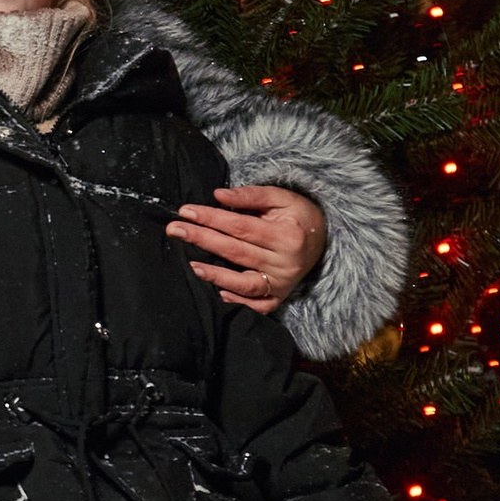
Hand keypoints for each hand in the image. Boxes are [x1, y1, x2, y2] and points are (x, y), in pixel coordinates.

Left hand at [167, 184, 326, 312]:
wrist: (325, 238)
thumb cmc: (298, 214)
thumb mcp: (282, 197)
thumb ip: (251, 195)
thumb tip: (218, 195)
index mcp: (287, 235)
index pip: (240, 226)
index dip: (211, 218)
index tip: (185, 211)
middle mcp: (286, 262)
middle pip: (236, 252)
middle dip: (202, 239)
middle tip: (174, 230)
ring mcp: (283, 283)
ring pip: (245, 282)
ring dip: (216, 275)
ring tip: (191, 265)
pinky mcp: (280, 296)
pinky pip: (258, 305)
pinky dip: (238, 301)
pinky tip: (218, 291)